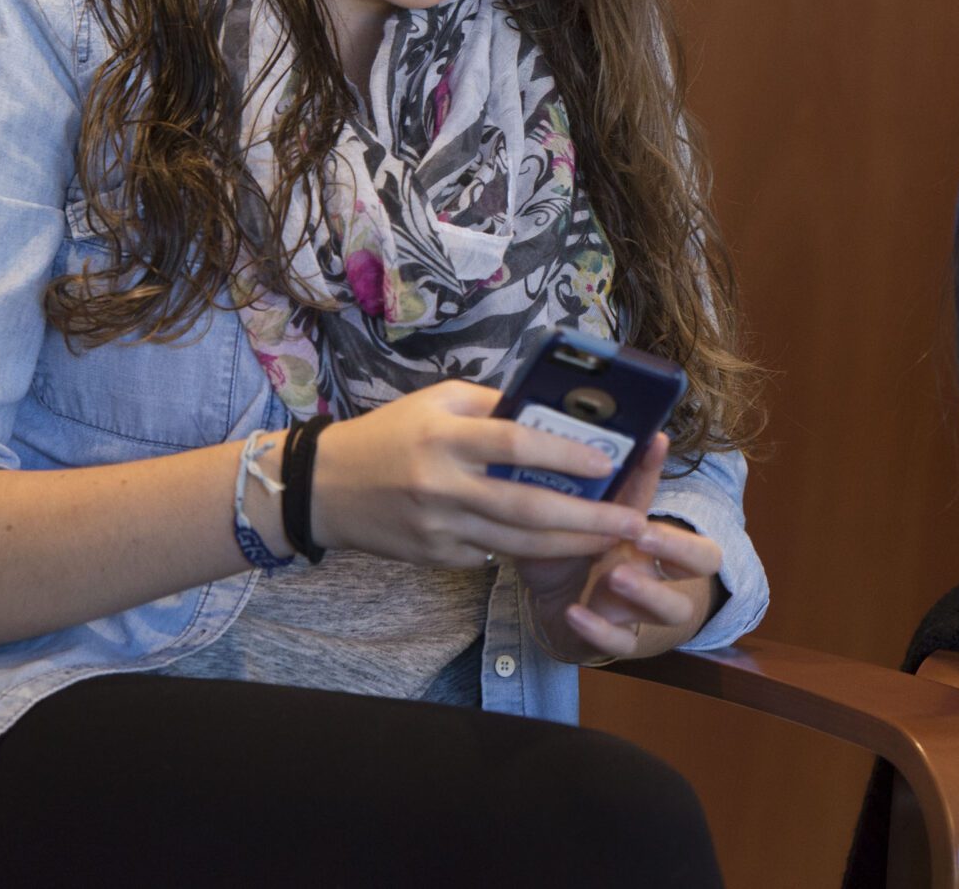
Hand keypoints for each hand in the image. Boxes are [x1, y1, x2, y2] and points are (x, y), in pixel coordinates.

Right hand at [307, 380, 648, 568]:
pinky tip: (562, 546)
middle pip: (527, 507)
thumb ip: (491, 405)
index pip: (514, 444)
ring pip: (518, 543)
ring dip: (572, 544)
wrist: (324, 489)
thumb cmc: (389, 434)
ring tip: (615, 539)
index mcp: (446, 437)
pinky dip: (527, 551)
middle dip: (588, 517)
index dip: (564, 454)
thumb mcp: (436, 401)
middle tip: (634, 520)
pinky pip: (492, 555)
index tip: (607, 462)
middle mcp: (443, 485)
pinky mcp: (435, 556)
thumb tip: (549, 412)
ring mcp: (439, 528)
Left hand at [519, 434, 723, 663]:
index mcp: (651, 538)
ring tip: (613, 577)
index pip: (677, 504)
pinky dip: (599, 630)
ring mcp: (639, 609)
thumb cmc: (572, 551)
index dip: (670, 485)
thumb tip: (575, 437)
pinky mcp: (614, 638)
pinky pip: (621, 643)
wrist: (554, 605)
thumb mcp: (577, 518)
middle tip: (642, 534)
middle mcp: (656, 571)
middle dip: (680, 546)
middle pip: (704, 561)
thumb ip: (585, 489)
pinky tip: (574, 611)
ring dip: (648, 593)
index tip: (654, 445)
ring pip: (675, 610)